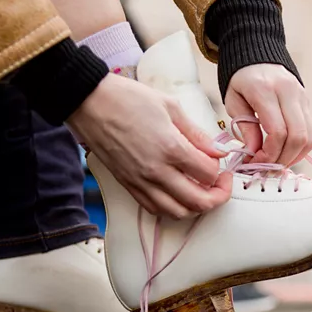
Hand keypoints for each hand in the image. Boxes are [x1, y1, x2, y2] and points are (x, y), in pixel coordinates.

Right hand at [68, 74, 232, 218]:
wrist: (90, 103)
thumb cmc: (128, 99)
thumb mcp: (170, 106)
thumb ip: (197, 134)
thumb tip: (219, 151)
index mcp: (171, 148)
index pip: (209, 174)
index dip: (221, 171)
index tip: (221, 162)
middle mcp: (157, 171)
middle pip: (199, 202)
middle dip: (217, 196)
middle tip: (220, 184)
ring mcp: (140, 182)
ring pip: (178, 212)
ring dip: (195, 207)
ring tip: (200, 191)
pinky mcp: (128, 185)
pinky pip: (155, 209)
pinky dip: (172, 208)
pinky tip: (177, 194)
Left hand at [224, 64, 311, 166]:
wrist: (257, 54)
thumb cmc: (240, 80)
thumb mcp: (233, 102)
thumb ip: (244, 128)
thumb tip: (254, 153)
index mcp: (265, 90)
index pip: (277, 132)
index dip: (268, 154)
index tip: (255, 163)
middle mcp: (288, 92)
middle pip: (297, 137)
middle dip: (282, 159)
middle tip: (266, 169)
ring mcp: (301, 96)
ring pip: (308, 137)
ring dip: (293, 157)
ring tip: (275, 164)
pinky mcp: (307, 102)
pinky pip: (310, 132)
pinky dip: (299, 149)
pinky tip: (284, 154)